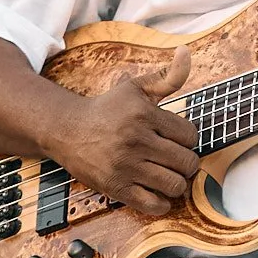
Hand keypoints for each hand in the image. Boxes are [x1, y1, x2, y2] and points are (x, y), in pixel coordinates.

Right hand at [50, 45, 199, 215]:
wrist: (67, 129)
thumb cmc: (107, 109)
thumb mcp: (136, 87)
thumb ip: (168, 76)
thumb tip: (186, 52)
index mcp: (144, 115)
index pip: (190, 135)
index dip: (187, 138)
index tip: (176, 139)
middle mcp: (136, 141)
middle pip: (187, 162)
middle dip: (186, 162)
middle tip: (176, 159)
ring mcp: (126, 166)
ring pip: (175, 185)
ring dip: (176, 183)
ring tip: (168, 175)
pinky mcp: (116, 188)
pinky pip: (153, 205)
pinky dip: (161, 202)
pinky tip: (157, 192)